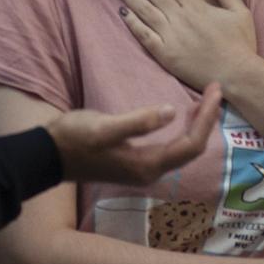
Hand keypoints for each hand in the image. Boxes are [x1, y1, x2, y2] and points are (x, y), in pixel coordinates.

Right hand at [47, 84, 222, 185]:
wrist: (47, 156)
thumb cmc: (73, 138)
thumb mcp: (104, 126)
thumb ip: (137, 121)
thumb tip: (170, 112)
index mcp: (147, 165)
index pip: (191, 144)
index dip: (207, 118)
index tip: (216, 91)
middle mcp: (150, 172)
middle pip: (191, 148)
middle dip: (207, 120)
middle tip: (216, 91)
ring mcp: (143, 170)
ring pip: (182, 149)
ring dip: (197, 125)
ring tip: (206, 100)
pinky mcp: (136, 163)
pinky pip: (170, 147)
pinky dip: (182, 130)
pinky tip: (182, 115)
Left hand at [111, 0, 258, 90]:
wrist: (237, 75)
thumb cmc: (241, 45)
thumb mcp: (240, 12)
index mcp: (196, 6)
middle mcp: (180, 18)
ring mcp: (171, 36)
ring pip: (145, 10)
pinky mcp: (165, 54)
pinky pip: (144, 35)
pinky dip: (133, 23)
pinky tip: (122, 12)